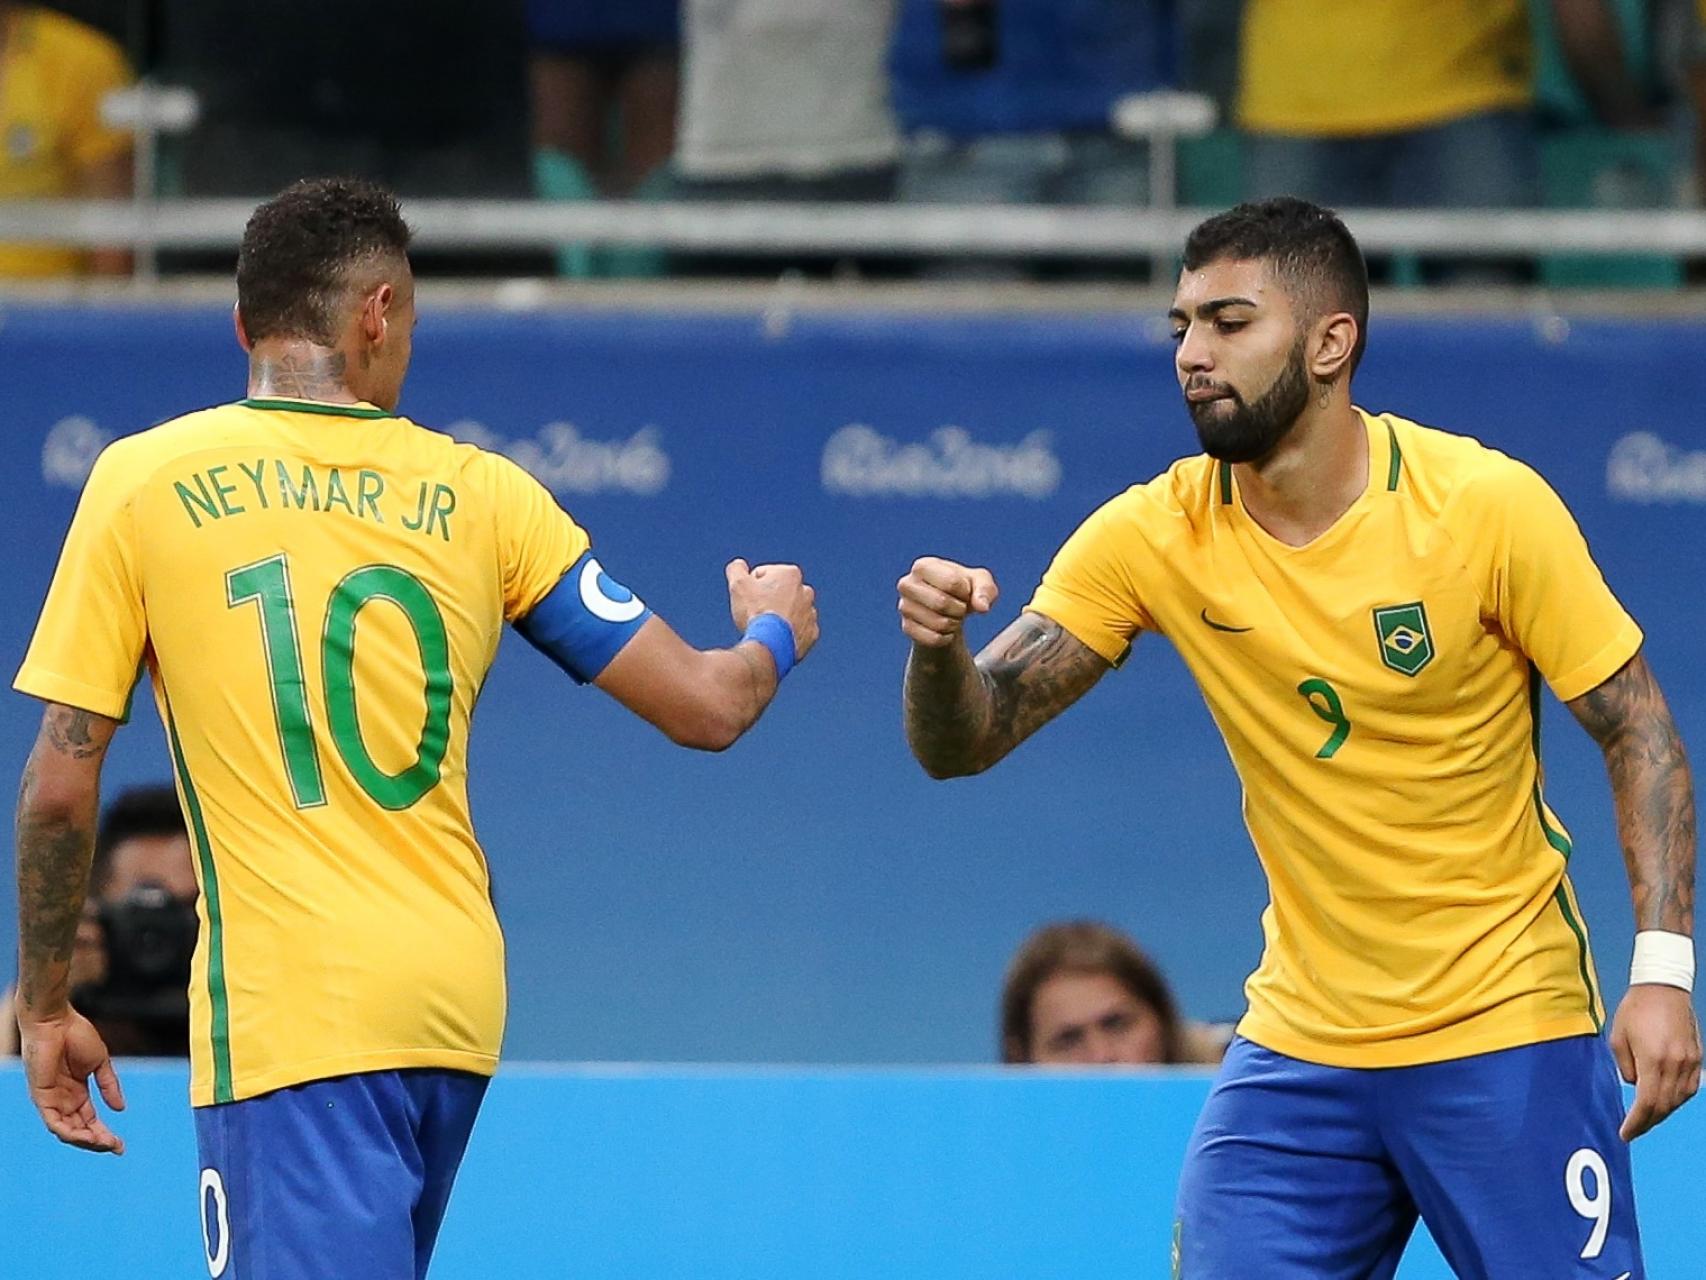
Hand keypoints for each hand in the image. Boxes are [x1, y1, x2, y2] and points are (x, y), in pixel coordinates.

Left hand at [17, 1007, 125, 1153]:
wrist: (55, 1020)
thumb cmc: (75, 1034)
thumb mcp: (100, 1063)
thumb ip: (109, 1086)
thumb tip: (121, 1109)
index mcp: (76, 1091)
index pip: (89, 1120)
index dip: (103, 1133)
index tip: (120, 1145)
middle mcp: (62, 1099)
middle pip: (79, 1129)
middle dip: (97, 1141)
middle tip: (116, 1147)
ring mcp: (51, 1099)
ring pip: (66, 1130)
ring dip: (85, 1140)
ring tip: (104, 1143)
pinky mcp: (41, 1096)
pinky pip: (53, 1122)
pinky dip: (68, 1132)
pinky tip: (85, 1136)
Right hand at [726, 559, 818, 661]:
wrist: (770, 644)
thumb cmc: (756, 612)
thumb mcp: (738, 584)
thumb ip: (736, 569)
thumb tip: (738, 565)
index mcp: (790, 574)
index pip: (762, 575)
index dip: (750, 588)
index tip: (749, 600)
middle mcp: (805, 591)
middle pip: (777, 593)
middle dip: (767, 601)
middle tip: (756, 614)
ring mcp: (810, 613)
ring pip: (789, 612)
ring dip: (779, 616)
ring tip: (767, 627)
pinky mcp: (811, 633)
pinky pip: (797, 630)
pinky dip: (787, 633)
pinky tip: (777, 637)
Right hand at [896, 556, 997, 647]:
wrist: (946, 608)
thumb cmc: (963, 589)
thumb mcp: (980, 582)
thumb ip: (985, 589)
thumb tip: (982, 607)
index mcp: (923, 566)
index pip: (951, 582)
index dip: (966, 591)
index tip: (965, 591)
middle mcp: (907, 584)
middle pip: (941, 603)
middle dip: (960, 609)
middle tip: (961, 607)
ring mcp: (904, 606)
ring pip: (938, 623)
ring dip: (954, 624)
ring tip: (953, 617)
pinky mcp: (906, 627)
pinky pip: (933, 639)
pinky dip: (946, 638)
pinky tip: (946, 630)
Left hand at [1610, 984, 1701, 1140]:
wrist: (1664, 988)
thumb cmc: (1636, 1009)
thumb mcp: (1618, 1037)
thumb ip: (1625, 1066)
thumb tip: (1635, 1084)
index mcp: (1654, 1060)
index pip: (1647, 1103)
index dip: (1636, 1123)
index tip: (1625, 1134)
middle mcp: (1676, 1065)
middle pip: (1664, 1106)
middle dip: (1648, 1122)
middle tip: (1634, 1130)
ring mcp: (1691, 1062)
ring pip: (1679, 1100)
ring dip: (1663, 1112)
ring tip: (1646, 1118)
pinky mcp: (1698, 1058)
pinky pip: (1690, 1088)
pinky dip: (1677, 1099)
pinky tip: (1665, 1101)